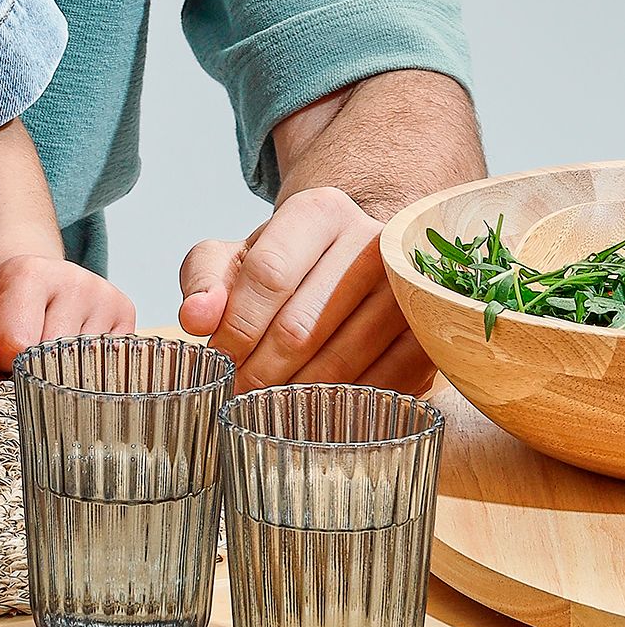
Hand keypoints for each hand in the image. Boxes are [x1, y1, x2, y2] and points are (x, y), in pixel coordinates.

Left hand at [0, 257, 135, 387]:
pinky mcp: (127, 314)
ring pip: (81, 367)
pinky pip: (106, 366)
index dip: (4, 358)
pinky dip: (85, 369)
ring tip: (48, 348)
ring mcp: (105, 297)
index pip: (17, 344)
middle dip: (33, 369)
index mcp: (29, 272)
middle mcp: (74, 280)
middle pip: (51, 358)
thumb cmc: (0, 302)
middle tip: (26, 351)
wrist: (37, 278)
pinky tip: (72, 351)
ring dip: (60, 372)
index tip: (3, 346)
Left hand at [179, 185, 431, 389]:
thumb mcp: (236, 257)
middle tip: (238, 397)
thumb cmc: (289, 264)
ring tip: (269, 411)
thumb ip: (204, 278)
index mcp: (320, 211)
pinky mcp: (432, 331)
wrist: (360, 262)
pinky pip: (386, 382)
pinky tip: (318, 414)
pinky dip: (347, 407)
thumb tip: (195, 319)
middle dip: (261, 371)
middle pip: (302, 325)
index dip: (237, 326)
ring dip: (297, 396)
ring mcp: (411, 288)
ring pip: (343, 360)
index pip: (269, 273)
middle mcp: (374, 240)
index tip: (218, 359)